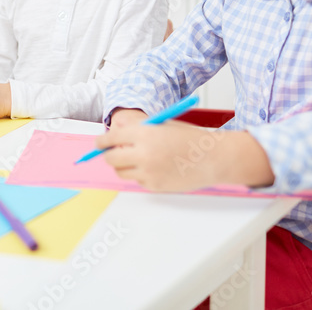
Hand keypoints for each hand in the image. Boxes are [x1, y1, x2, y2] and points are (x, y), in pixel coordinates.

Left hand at [97, 110, 275, 191]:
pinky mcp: (154, 186)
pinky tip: (156, 168)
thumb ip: (137, 128)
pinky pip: (137, 181)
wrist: (213, 158)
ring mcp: (148, 172)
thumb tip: (113, 132)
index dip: (101, 142)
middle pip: (110, 159)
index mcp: (144, 134)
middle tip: (114, 153)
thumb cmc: (189, 139)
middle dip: (109, 155)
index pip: (110, 139)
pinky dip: (140, 175)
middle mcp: (143, 153)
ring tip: (138, 159)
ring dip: (123, 166)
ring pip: (121, 172)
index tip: (99, 144)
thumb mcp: (161, 125)